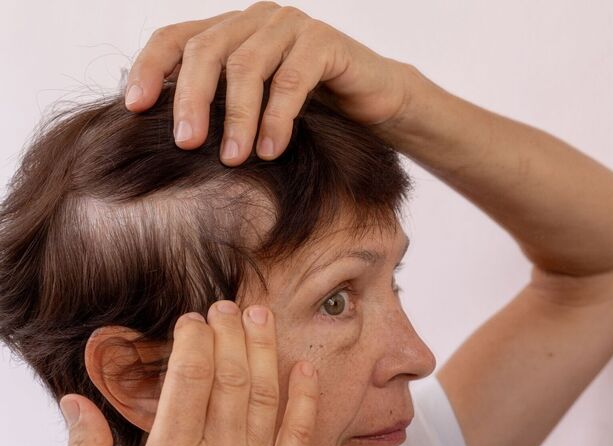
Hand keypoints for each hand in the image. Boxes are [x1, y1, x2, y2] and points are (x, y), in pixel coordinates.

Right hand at [61, 302, 317, 445]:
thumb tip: (75, 400)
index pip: (189, 381)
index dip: (194, 342)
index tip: (192, 319)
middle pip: (231, 378)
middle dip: (230, 333)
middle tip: (228, 305)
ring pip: (267, 396)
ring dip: (265, 350)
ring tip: (261, 316)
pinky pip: (301, 434)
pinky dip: (306, 398)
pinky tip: (304, 368)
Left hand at [124, 2, 413, 164]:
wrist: (377, 102)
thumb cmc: (315, 111)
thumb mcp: (256, 108)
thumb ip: (218, 107)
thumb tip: (166, 139)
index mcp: (230, 29)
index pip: (175, 38)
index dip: (150, 69)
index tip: (133, 108)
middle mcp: (256, 19)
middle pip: (206, 50)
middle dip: (192, 99)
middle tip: (186, 143)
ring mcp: (291, 25)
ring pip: (247, 67)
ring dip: (238, 117)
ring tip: (234, 158)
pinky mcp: (324, 42)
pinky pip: (291, 80)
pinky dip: (277, 118)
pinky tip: (272, 151)